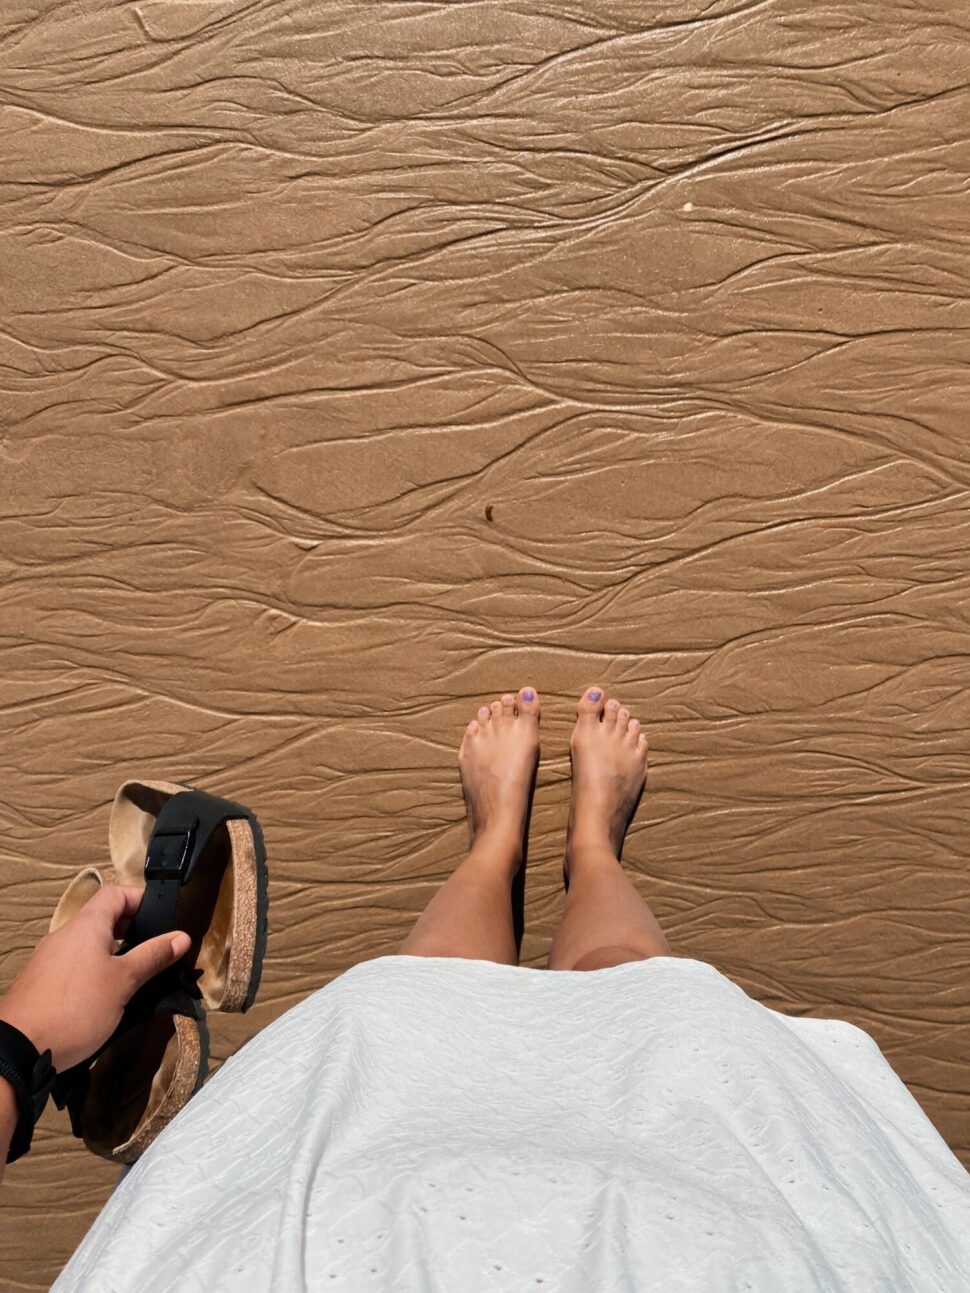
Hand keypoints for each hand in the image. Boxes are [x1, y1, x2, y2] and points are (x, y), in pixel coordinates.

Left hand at [0, 886, 189, 1071]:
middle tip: (154, 949)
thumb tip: (182, 936)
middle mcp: (65, 935)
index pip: (116, 893)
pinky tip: (103, 994)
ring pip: (88, 942)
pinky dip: (94, 968)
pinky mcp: (40, 981)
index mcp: (86, 925)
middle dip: (131, 928)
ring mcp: (49, 958)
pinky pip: (74, 962)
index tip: (162, 919)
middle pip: (102, 917)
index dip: (141, 899)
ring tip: (134, 974)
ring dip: (113, 951)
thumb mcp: (124, 981)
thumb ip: (153, 956)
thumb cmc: (77, 1007)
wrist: (18, 1048)